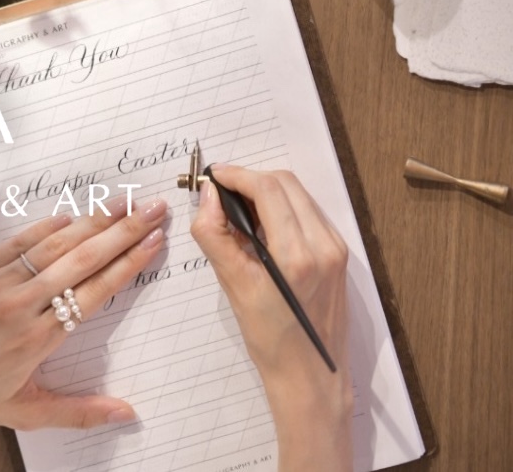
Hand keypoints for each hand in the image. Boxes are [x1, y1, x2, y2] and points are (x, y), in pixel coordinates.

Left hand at [0, 199, 170, 470]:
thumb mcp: (26, 412)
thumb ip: (80, 412)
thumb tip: (128, 413)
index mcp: (39, 338)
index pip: (96, 292)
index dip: (128, 264)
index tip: (154, 243)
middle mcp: (22, 304)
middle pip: (83, 259)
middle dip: (123, 231)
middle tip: (154, 209)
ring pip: (54, 244)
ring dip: (91, 221)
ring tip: (122, 203)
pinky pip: (18, 242)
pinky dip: (46, 226)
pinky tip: (71, 214)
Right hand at [190, 166, 353, 471]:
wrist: (310, 374)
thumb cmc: (269, 339)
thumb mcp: (232, 286)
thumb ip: (215, 234)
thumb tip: (209, 197)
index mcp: (297, 255)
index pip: (268, 189)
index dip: (236, 174)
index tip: (213, 177)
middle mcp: (324, 245)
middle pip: (286, 183)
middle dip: (250, 179)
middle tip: (221, 192)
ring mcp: (336, 248)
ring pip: (299, 195)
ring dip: (267, 191)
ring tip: (239, 211)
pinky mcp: (339, 254)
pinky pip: (308, 213)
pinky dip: (283, 208)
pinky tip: (263, 227)